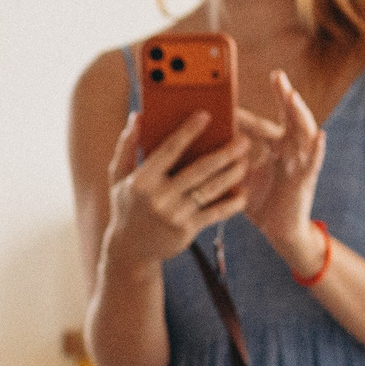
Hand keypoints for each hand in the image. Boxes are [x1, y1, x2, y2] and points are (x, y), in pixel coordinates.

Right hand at [100, 111, 251, 271]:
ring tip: (246, 161)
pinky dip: (232, 202)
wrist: (130, 250)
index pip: (168, 151)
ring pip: (211, 189)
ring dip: (232, 174)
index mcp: (141, 180)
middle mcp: (158, 197)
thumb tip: (137, 117)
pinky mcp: (187, 230)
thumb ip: (127, 147)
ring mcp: (174, 215)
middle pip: (199, 169)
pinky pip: (215, 213)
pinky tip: (243, 192)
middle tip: (242, 139)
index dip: (188, 132)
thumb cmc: (127, 206)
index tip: (206, 115)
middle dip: (224, 153)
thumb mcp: (118, 178)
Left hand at [237, 71, 328, 271]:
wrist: (280, 231)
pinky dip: (318, 148)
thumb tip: (197, 147)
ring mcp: (301, 163)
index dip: (247, 114)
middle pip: (290, 117)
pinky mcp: (306, 179)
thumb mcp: (238, 177)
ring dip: (300, 113)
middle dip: (285, 96)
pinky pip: (314, 161)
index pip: (262, 124)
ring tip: (293, 96)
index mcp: (275, 147)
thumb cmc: (260, 202)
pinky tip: (319, 135)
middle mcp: (290, 150)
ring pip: (304, 132)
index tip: (228, 101)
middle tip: (278, 76)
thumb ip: (225, 159)